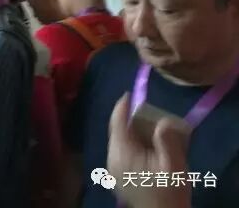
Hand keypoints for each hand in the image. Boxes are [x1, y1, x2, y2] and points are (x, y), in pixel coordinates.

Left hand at [107, 93, 191, 207]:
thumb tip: (163, 121)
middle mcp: (111, 158)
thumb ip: (167, 140)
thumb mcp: (174, 166)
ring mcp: (112, 168)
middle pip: (117, 131)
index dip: (122, 106)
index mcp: (121, 153)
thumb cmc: (168, 192)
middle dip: (130, 120)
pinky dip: (131, 143)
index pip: (116, 122)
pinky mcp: (117, 175)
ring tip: (148, 128)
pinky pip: (121, 151)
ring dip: (131, 132)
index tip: (129, 94)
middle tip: (147, 113)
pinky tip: (145, 145)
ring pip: (118, 141)